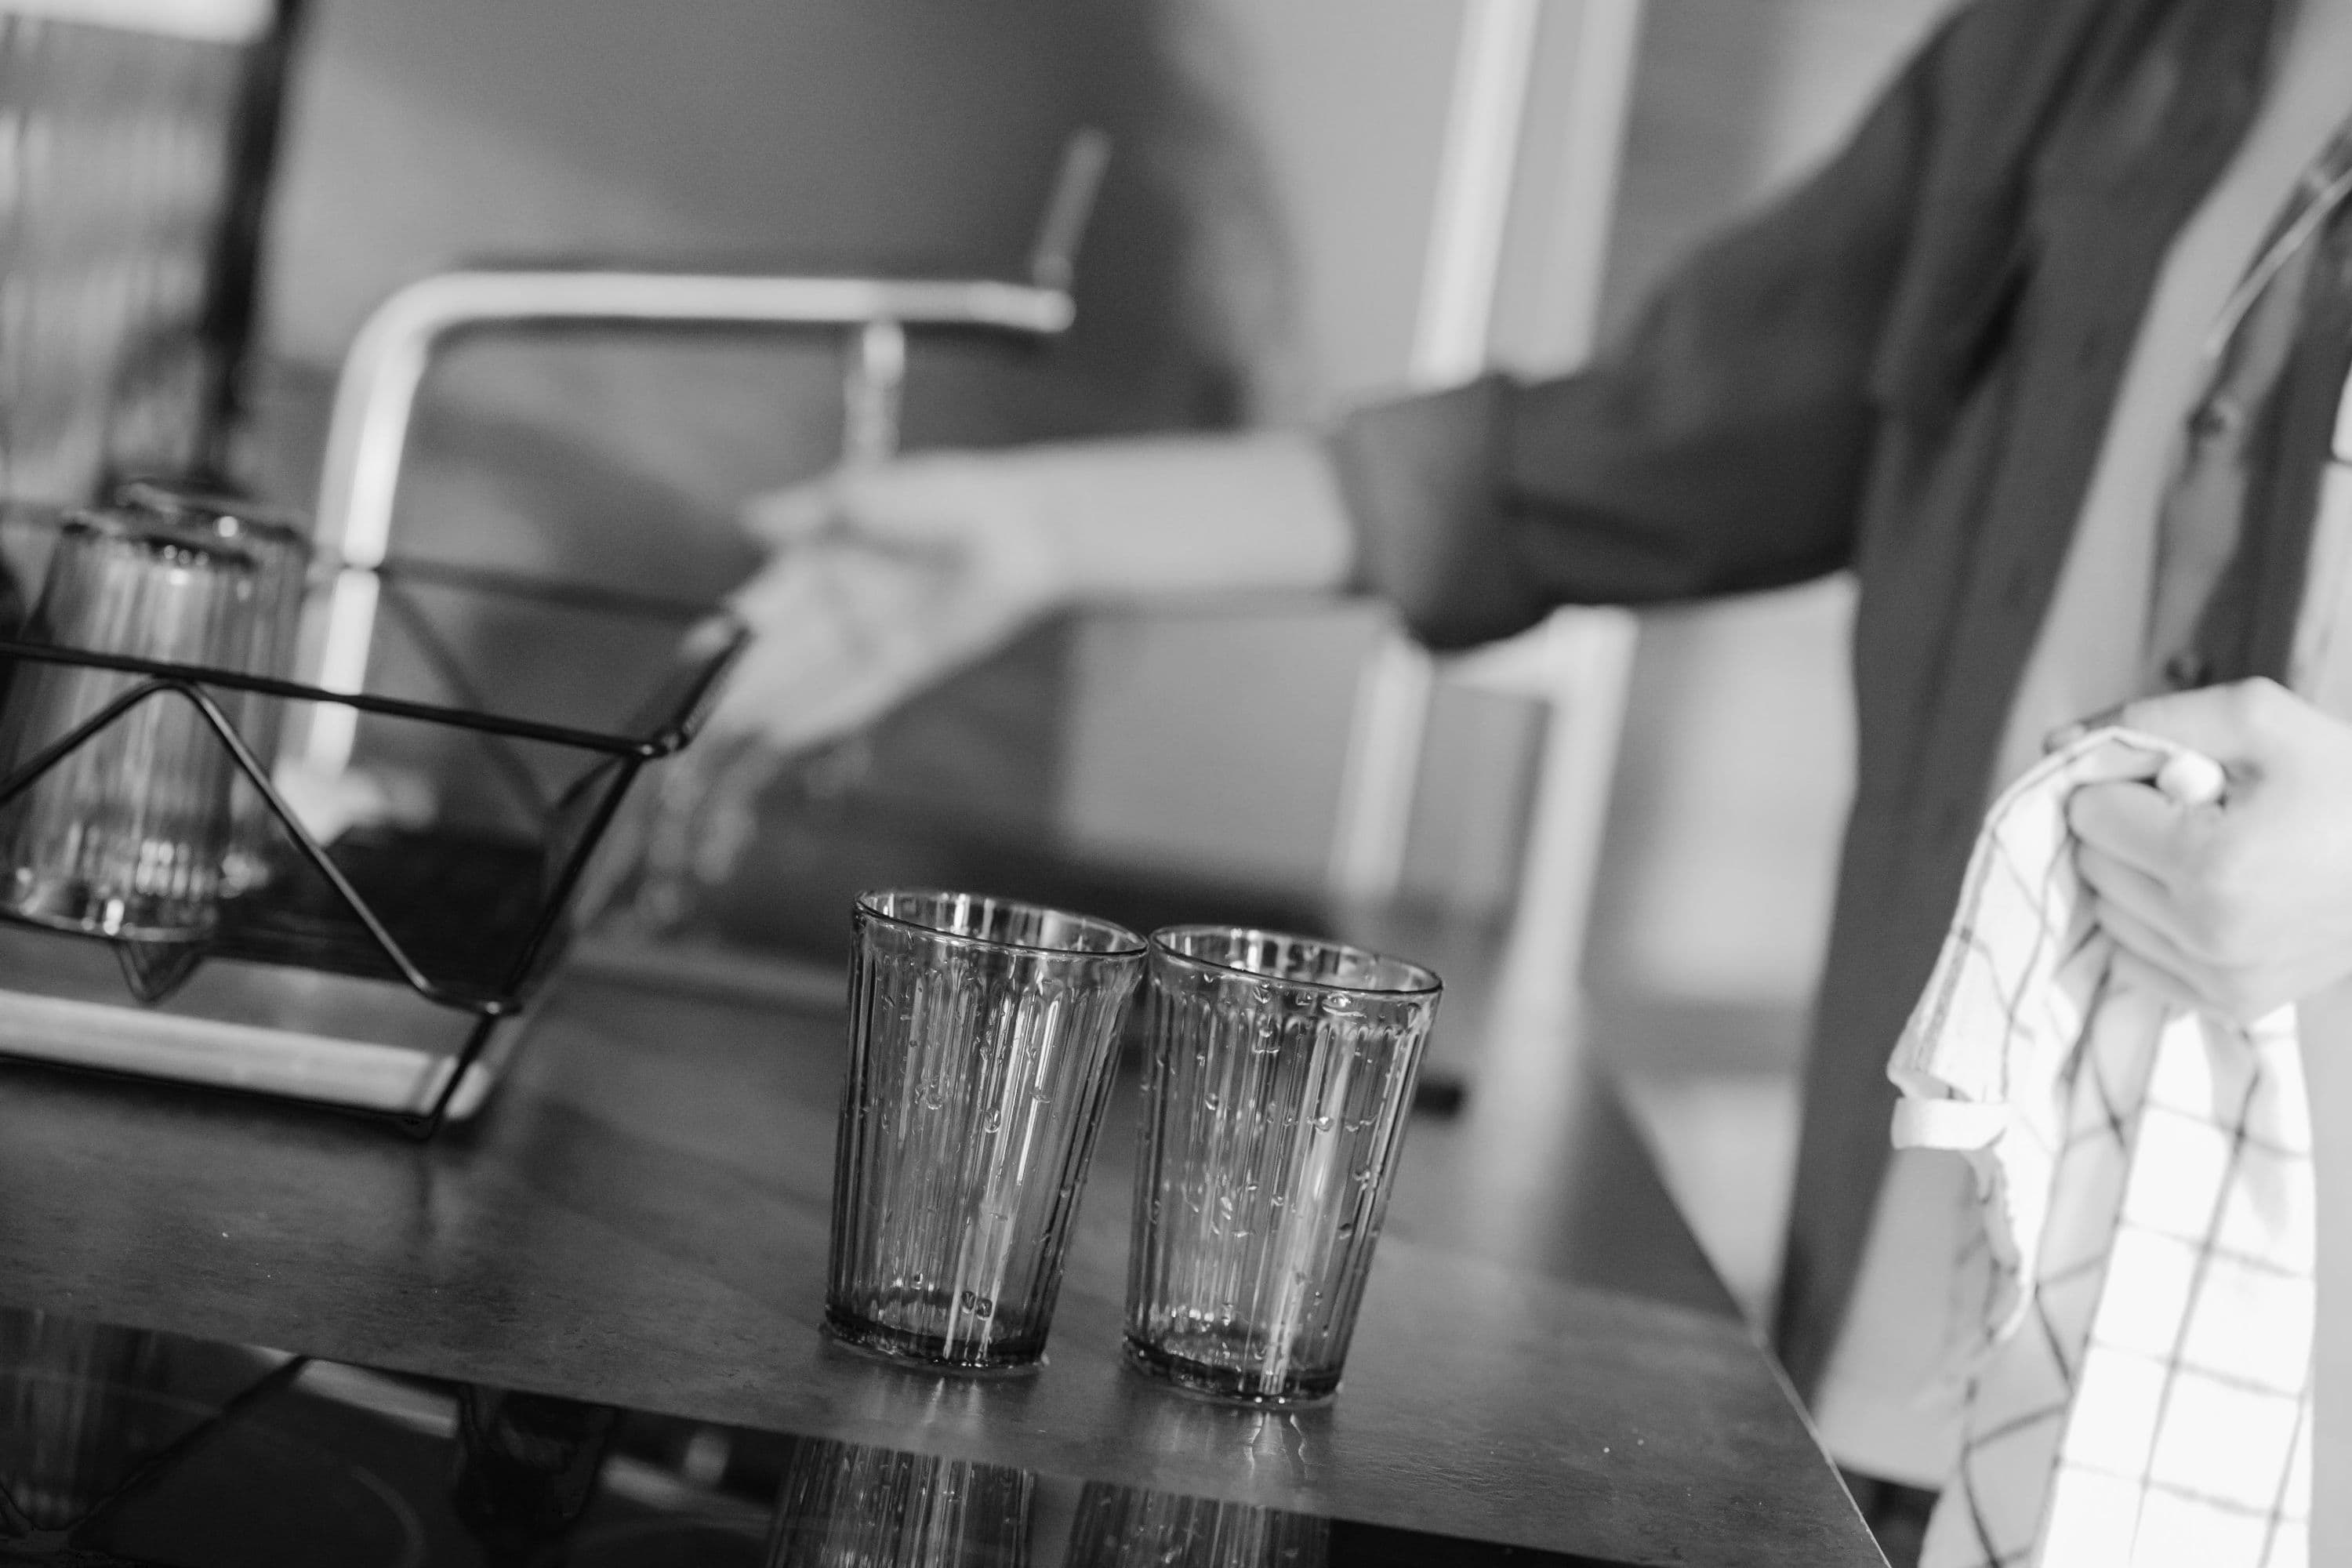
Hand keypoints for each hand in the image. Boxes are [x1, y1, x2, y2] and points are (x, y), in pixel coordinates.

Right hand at [707, 450, 1065, 755]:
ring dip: (768, 706)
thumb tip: (746, 518)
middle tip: (690, 716)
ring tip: (721, 734)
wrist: (1023, 528)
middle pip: (782, 650)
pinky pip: (857, 696)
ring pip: (811, 678)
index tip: (692, 658)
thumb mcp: (862, 491)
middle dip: (737, 683)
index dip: (729, 631)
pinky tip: (783, 737)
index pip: (766, 601)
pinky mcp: (911, 664)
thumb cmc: (947, 494)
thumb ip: (803, 511)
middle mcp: (847, 600)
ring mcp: (877, 635)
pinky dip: (821, 716)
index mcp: (827, 554)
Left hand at [2065, 678, 2351, 1020]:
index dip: (2124, 783)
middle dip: (2126, 830)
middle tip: (2197, 813)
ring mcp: (2217, 979)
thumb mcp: (2261, 719)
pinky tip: (2210, 898)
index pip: (2089, 814)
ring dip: (2137, 879)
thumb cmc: (2348, 782)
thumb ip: (2150, 720)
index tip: (2175, 778)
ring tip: (2210, 854)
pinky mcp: (2229, 1005)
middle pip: (2091, 865)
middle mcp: (2206, 933)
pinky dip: (2154, 926)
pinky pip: (2135, 960)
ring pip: (2107, 914)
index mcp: (2210, 863)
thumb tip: (2054, 745)